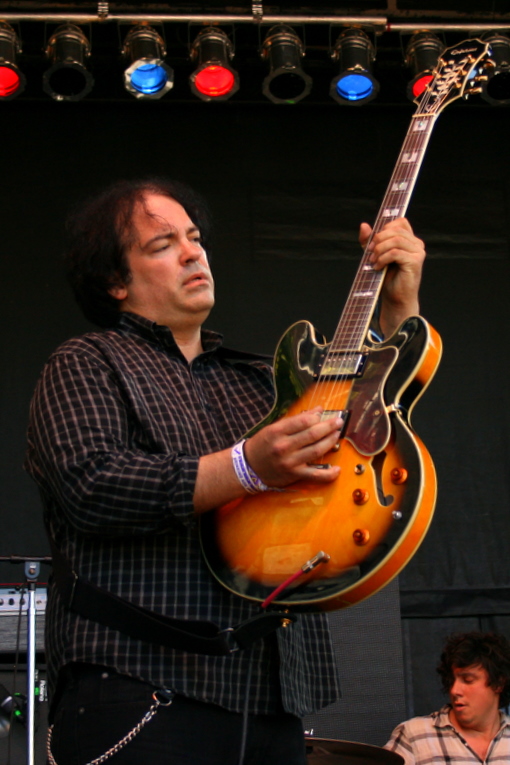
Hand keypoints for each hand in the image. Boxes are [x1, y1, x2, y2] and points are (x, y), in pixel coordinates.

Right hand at [243, 406, 341, 488]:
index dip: (317, 416)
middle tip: (338, 421)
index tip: (323, 413)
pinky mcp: (294, 475)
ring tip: (337, 434)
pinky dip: (328, 474)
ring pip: (317, 451)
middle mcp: (284, 447)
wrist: (249, 467)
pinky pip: (315, 475)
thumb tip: (317, 411)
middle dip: (329, 426)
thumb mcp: (274, 428)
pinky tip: (337, 469)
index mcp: (277, 432)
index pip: (303, 421)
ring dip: (330, 441)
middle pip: (312, 435)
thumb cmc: (263, 445)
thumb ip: (295, 420)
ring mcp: (290, 462)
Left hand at [359, 217, 424, 335]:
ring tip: (373, 261)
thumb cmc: (387, 277)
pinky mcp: (415, 261)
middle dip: (378, 240)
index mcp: (410, 240)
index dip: (385, 228)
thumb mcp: (375, 255)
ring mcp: (418, 252)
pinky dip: (383, 258)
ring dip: (380, 250)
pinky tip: (378, 267)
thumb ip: (369, 240)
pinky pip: (395, 252)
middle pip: (396, 230)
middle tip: (369, 253)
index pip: (400, 222)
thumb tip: (364, 225)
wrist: (395, 298)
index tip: (373, 241)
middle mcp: (417, 244)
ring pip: (395, 240)